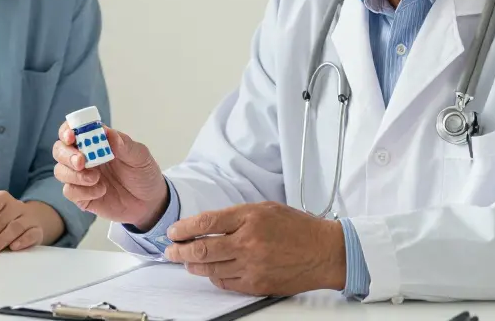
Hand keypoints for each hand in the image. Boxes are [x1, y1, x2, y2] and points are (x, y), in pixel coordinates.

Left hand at [0, 191, 63, 252]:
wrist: (28, 222)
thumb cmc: (0, 221)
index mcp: (1, 199)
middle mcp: (16, 206)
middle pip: (1, 219)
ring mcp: (28, 218)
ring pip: (15, 227)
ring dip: (1, 239)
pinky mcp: (37, 231)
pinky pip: (31, 234)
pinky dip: (22, 241)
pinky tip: (13, 247)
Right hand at [52, 122, 167, 228]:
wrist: (150, 202)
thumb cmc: (143, 173)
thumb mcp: (140, 156)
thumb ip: (124, 144)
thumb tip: (107, 133)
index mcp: (95, 142)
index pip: (72, 131)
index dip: (66, 131)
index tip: (71, 136)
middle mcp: (84, 157)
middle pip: (59, 150)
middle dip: (66, 154)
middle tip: (81, 162)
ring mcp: (81, 177)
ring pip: (60, 171)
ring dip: (74, 175)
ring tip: (96, 178)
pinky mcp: (82, 196)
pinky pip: (69, 192)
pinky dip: (82, 191)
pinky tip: (101, 190)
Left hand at [163, 201, 345, 295]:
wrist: (324, 252)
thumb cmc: (297, 228)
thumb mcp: (265, 208)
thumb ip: (235, 216)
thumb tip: (206, 224)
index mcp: (249, 218)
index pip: (205, 223)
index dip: (184, 228)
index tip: (174, 232)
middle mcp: (248, 243)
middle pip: (202, 249)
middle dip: (179, 250)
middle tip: (170, 250)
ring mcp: (252, 266)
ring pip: (210, 269)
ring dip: (193, 265)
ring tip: (186, 261)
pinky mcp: (257, 285)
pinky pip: (225, 283)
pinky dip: (213, 277)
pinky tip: (210, 272)